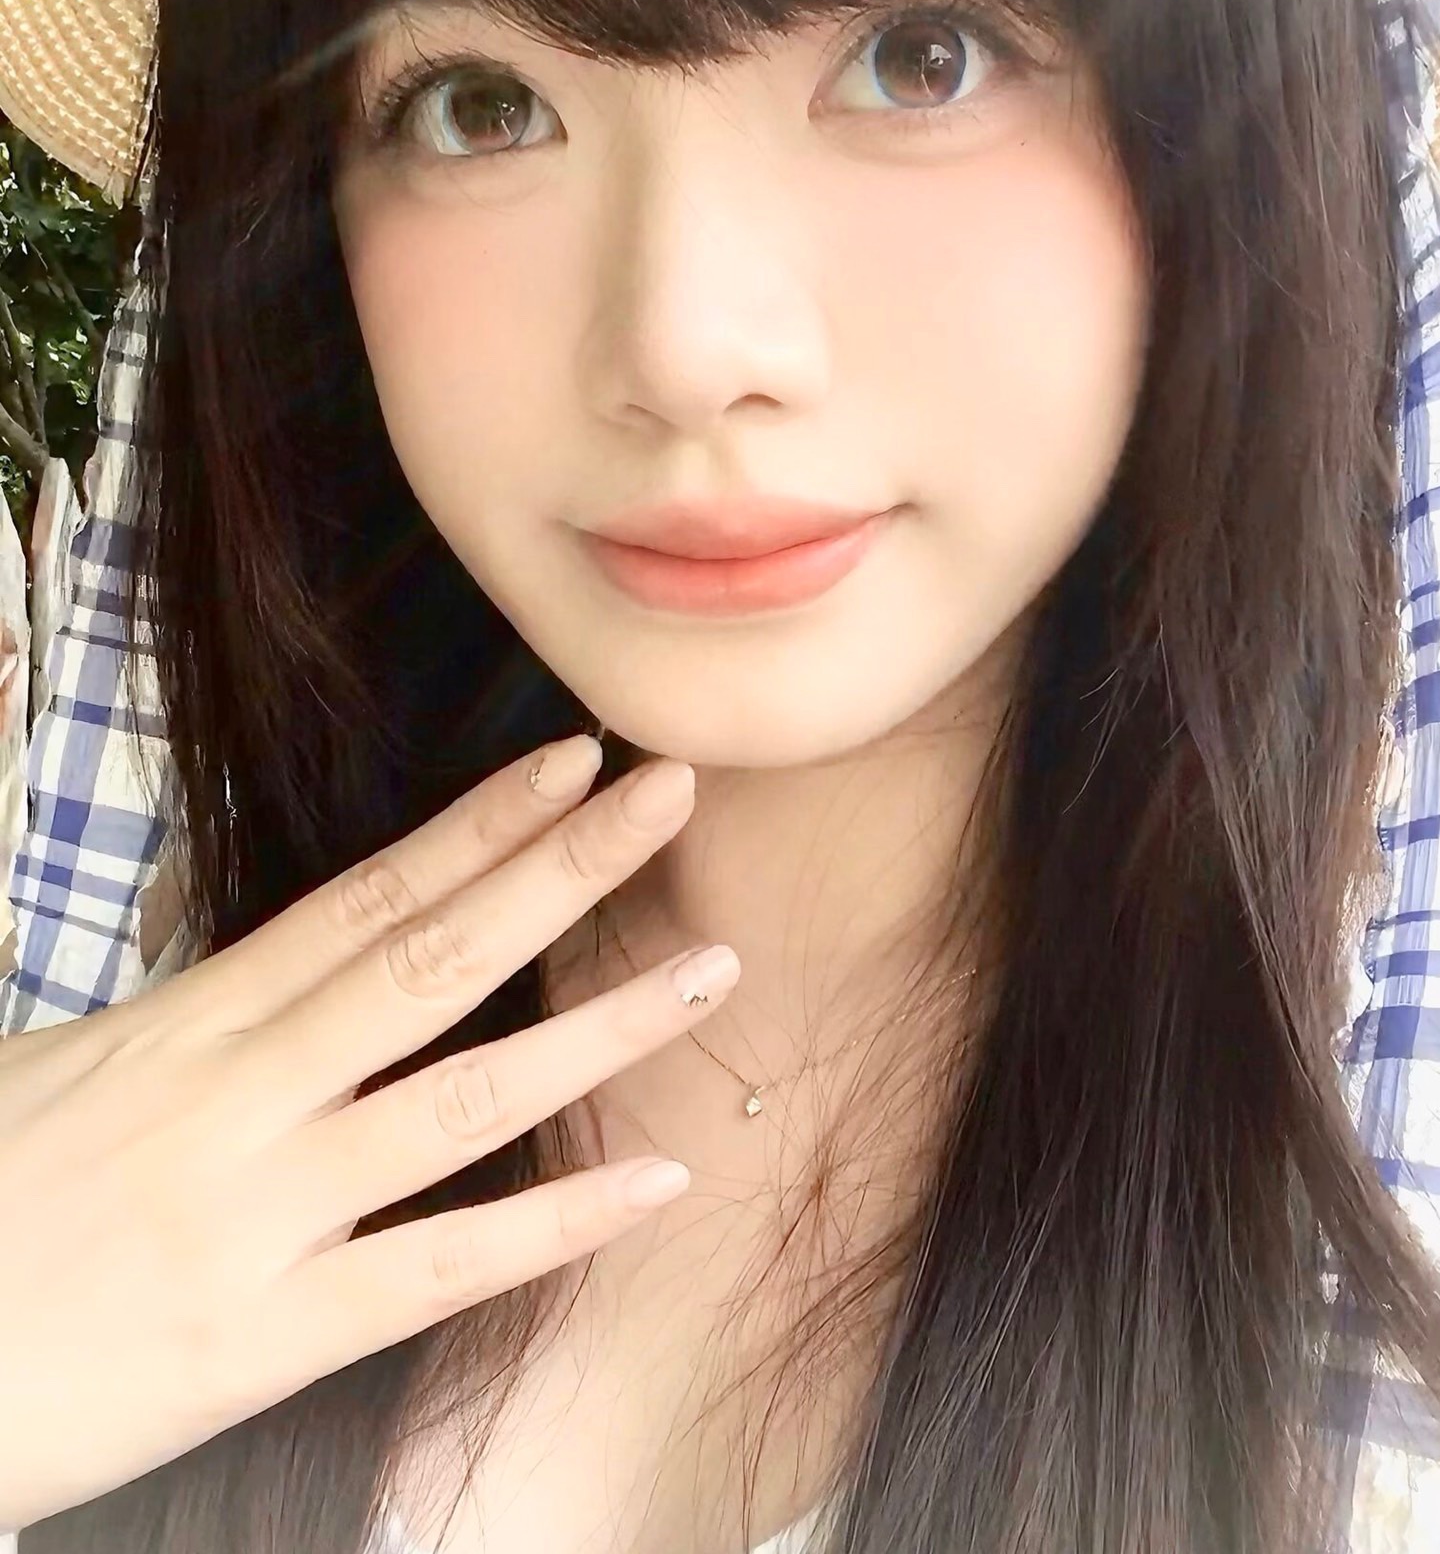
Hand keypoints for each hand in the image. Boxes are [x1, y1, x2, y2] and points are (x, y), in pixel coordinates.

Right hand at [0, 736, 734, 1531]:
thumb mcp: (62, 1077)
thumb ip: (183, 1027)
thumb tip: (279, 983)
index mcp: (190, 1028)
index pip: (363, 900)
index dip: (476, 826)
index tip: (570, 764)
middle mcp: (239, 1099)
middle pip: (430, 961)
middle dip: (560, 872)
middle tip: (669, 795)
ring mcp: (260, 1216)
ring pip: (463, 1099)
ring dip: (599, 1029)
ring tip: (711, 969)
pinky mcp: (263, 1340)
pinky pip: (436, 1271)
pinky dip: (554, 1226)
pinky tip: (657, 1183)